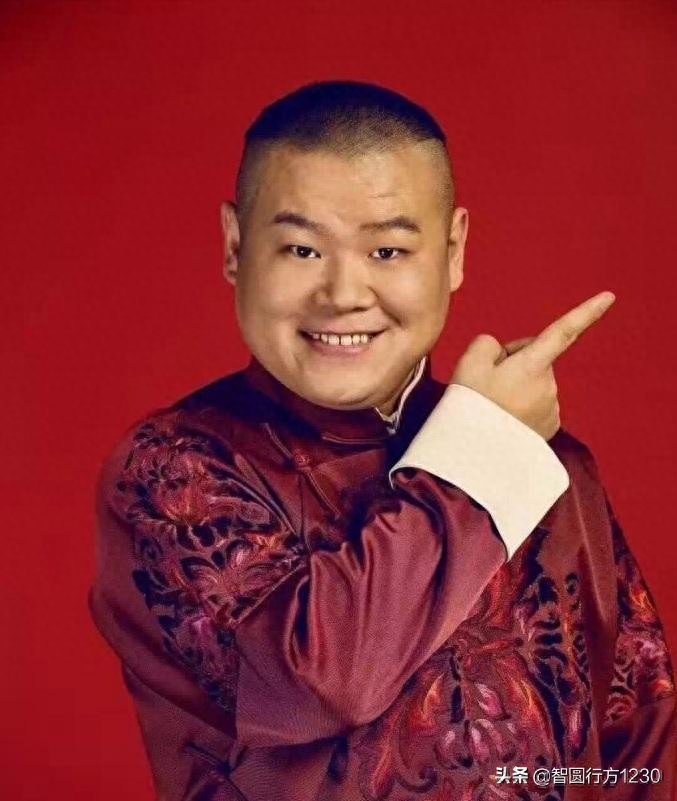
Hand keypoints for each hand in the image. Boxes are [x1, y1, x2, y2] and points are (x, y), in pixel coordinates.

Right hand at [450, 291, 615, 439]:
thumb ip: (487, 343)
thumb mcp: (467, 362)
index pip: (562, 332)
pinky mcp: (548, 428)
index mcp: (532, 365)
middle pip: (533, 358)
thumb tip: (501, 352)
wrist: (476, 455)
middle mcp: (549, 385)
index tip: (609, 297)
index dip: (586, 312)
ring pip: (532, 383)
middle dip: (513, 362)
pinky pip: (534, 405)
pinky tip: (502, 419)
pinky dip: (519, 407)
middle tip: (484, 381)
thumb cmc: (471, 406)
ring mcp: (551, 408)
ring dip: (514, 387)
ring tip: (490, 405)